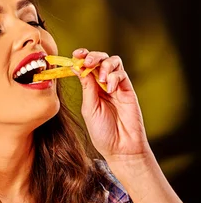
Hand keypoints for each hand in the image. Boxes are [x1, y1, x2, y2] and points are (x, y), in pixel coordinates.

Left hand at [72, 48, 152, 164]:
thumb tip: (79, 67)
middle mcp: (103, 86)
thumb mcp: (89, 109)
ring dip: (105, 64)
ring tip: (102, 77)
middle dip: (93, 56)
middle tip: (87, 61)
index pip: (85, 68)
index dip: (81, 58)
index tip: (75, 55)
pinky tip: (111, 88)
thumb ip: (87, 88)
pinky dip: (115, 76)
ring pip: (113, 62)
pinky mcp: (128, 90)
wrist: (120, 148)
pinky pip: (122, 74)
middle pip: (100, 60)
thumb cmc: (102, 133)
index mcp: (90, 90)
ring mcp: (117, 87)